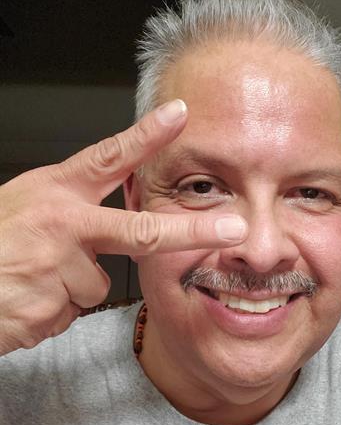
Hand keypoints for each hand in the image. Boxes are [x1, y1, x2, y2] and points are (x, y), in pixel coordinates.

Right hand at [0, 99, 246, 355]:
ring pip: (99, 283)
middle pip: (140, 230)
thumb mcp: (24, 209)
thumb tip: (106, 235)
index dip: (147, 136)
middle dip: (192, 230)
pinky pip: (74, 310)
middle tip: (233, 228)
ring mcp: (57, 266)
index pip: (109, 157)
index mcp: (54, 191)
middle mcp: (61, 224)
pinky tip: (27, 301)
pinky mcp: (51, 305)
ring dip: (72, 288)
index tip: (181, 114)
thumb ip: (70, 210)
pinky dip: (55, 310)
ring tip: (33, 281)